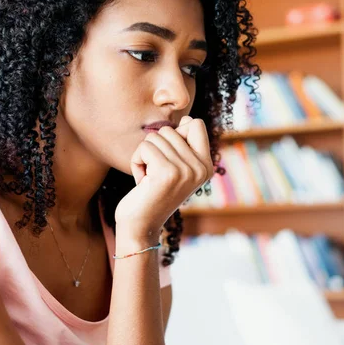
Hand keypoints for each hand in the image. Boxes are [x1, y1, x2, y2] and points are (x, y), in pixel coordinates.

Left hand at [115, 116, 213, 242]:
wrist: (140, 226)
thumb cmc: (153, 193)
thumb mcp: (176, 168)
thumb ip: (183, 144)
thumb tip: (187, 118)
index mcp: (207, 166)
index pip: (196, 124)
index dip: (176, 133)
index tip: (169, 159)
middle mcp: (201, 168)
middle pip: (171, 130)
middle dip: (155, 148)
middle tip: (155, 173)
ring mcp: (186, 171)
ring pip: (155, 137)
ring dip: (144, 156)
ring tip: (148, 178)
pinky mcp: (167, 174)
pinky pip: (144, 147)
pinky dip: (136, 161)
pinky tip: (142, 181)